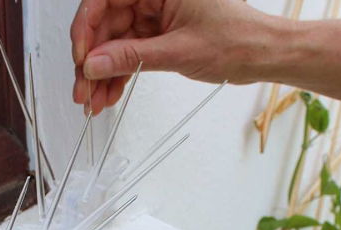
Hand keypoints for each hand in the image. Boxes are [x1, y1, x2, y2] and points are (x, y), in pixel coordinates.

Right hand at [71, 0, 275, 113]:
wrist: (259, 55)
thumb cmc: (235, 39)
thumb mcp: (178, 51)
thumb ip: (132, 57)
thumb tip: (94, 64)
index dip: (86, 28)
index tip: (81, 58)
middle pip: (105, 24)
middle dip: (91, 61)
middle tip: (83, 90)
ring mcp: (153, 15)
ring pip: (114, 43)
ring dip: (102, 74)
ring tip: (94, 102)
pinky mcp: (156, 34)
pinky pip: (128, 54)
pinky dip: (118, 75)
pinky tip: (108, 95)